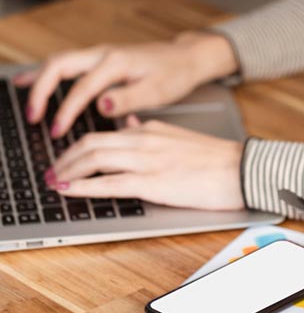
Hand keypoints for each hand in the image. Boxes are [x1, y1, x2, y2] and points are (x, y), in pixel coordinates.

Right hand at [14, 31, 237, 137]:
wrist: (188, 58)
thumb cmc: (176, 75)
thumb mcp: (158, 91)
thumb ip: (129, 99)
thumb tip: (102, 106)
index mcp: (117, 63)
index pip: (82, 88)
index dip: (67, 111)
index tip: (58, 131)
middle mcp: (104, 53)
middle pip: (60, 65)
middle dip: (41, 91)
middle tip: (33, 117)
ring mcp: (101, 53)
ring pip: (60, 61)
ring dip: (40, 79)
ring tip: (20, 95)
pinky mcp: (102, 58)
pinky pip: (69, 63)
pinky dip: (50, 73)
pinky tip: (35, 81)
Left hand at [46, 116, 244, 210]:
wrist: (242, 168)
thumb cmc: (218, 159)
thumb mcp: (180, 136)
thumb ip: (153, 129)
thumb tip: (133, 122)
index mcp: (152, 129)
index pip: (105, 135)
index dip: (79, 148)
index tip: (68, 159)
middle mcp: (145, 140)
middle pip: (91, 143)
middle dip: (65, 158)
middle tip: (53, 171)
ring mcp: (147, 160)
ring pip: (94, 159)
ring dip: (68, 171)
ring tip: (55, 182)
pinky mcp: (153, 182)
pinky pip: (109, 183)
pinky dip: (83, 186)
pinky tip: (69, 190)